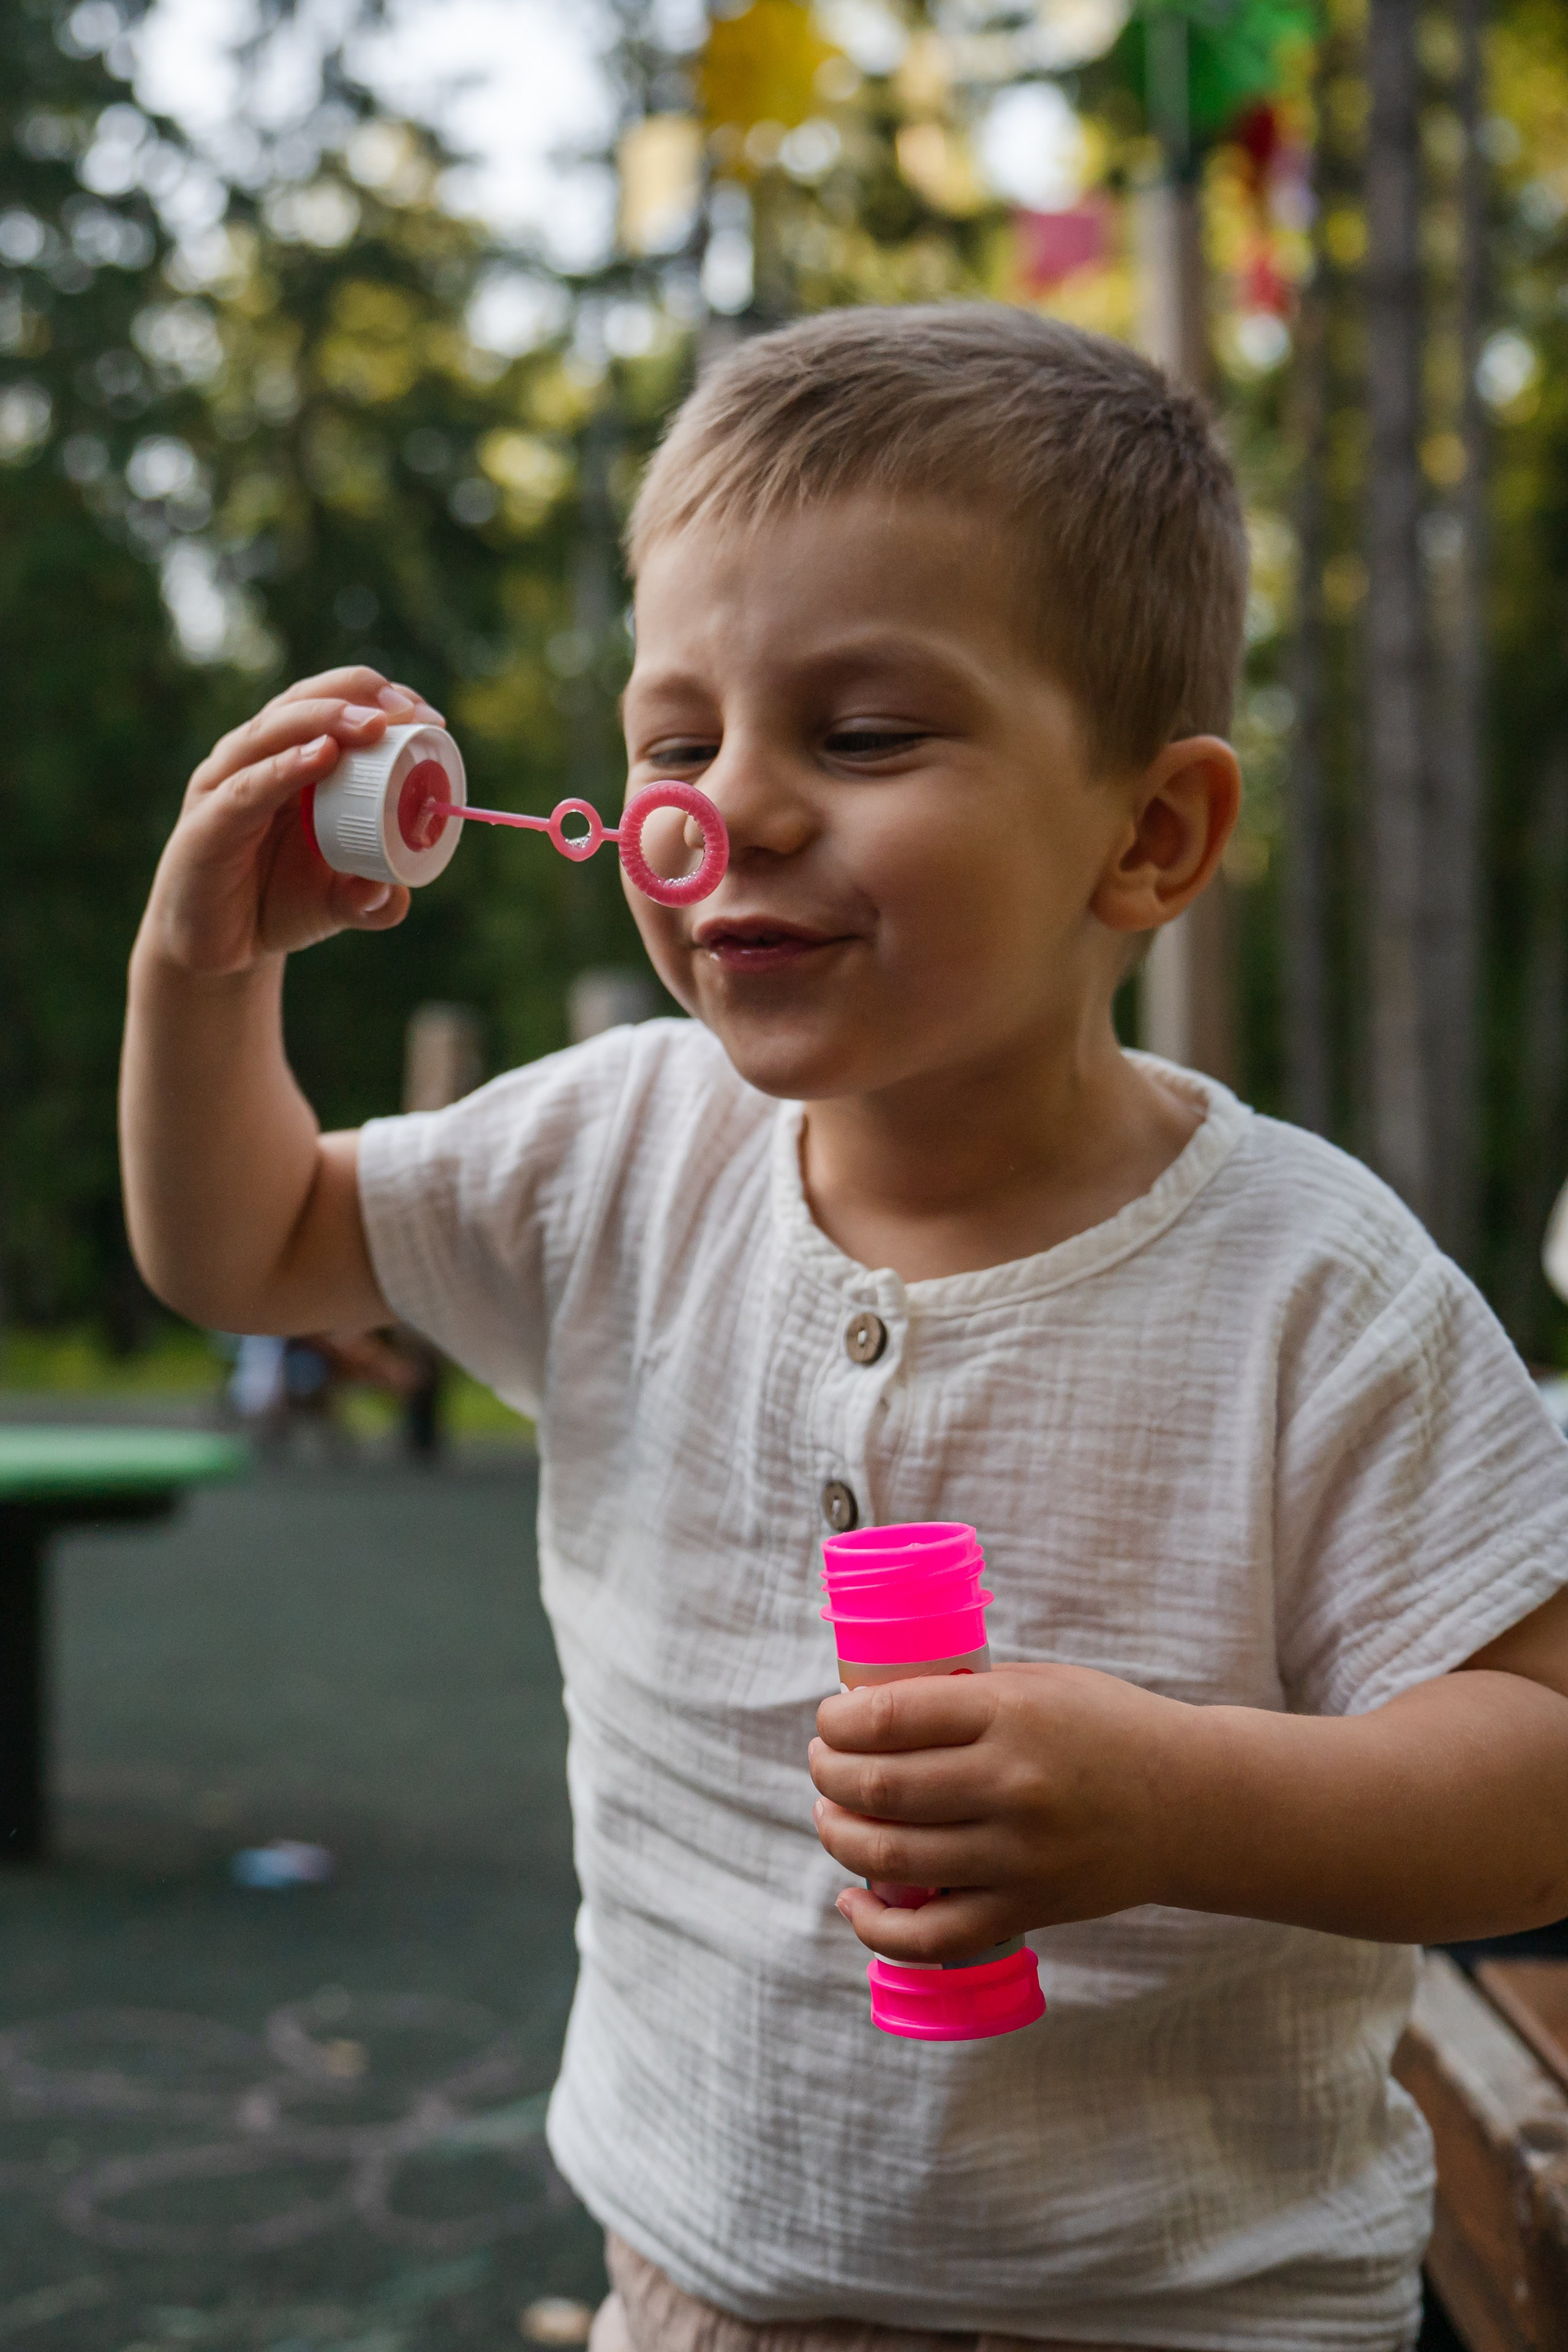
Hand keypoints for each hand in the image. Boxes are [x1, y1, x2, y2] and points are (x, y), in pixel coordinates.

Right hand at [137, 666, 445, 977]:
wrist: (217, 953)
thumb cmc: (278, 905)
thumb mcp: (339, 902)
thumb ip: (371, 898)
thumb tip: (396, 896)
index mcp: (291, 761)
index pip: (332, 705)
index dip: (379, 700)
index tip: (430, 717)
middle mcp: (255, 760)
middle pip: (303, 703)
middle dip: (357, 697)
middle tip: (407, 712)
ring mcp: (225, 786)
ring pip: (273, 732)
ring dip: (326, 719)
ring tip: (373, 725)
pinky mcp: (207, 824)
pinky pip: (247, 788)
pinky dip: (283, 768)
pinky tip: (321, 755)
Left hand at [809, 1662, 1187, 1963]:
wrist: (1191, 1802)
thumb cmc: (1105, 1729)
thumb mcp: (1036, 1685)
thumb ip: (961, 1700)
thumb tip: (867, 1712)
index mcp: (1010, 1713)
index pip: (889, 1718)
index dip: (837, 1722)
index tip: (829, 1722)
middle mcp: (1011, 1784)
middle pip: (879, 1788)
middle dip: (828, 1776)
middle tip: (822, 1767)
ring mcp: (1018, 1855)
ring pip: (891, 1858)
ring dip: (839, 1837)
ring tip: (829, 1818)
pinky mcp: (1027, 1909)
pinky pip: (931, 1936)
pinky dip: (876, 1926)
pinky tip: (854, 1901)